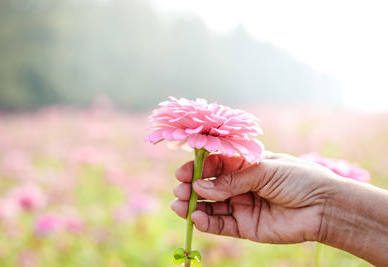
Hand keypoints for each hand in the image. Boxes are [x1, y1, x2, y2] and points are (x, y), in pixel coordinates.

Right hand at [171, 151, 336, 243]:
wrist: (324, 207)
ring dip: (194, 206)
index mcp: (246, 165)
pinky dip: (207, 223)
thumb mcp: (264, 170)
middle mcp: (241, 185)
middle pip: (209, 186)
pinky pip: (221, 225)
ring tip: (180, 206)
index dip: (198, 169)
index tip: (182, 173)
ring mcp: (242, 206)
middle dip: (192, 188)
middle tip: (179, 190)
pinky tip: (196, 218)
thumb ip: (232, 180)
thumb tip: (200, 186)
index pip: (215, 165)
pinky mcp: (245, 227)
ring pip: (211, 206)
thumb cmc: (298, 179)